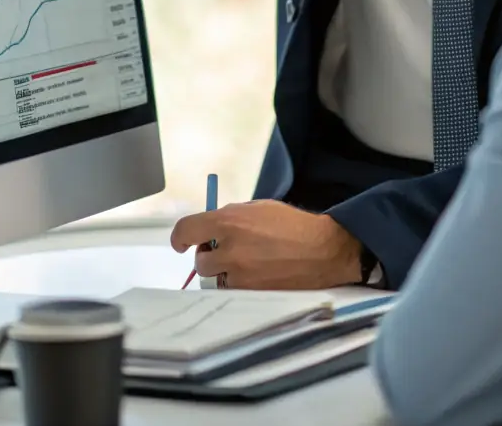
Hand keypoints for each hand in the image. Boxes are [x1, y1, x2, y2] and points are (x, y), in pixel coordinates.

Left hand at [170, 200, 362, 289]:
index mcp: (230, 221)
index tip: (181, 243)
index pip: (187, 230)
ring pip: (214, 279)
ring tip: (246, 265)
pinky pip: (231, 292)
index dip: (180, 237)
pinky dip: (237, 286)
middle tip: (226, 252)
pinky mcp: (249, 293)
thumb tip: (213, 228)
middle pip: (199, 260)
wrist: (322, 250)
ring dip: (222, 272)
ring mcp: (239, 274)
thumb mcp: (260, 208)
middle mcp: (230, 248)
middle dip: (209, 256)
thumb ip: (233, 216)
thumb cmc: (293, 226)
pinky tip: (256, 276)